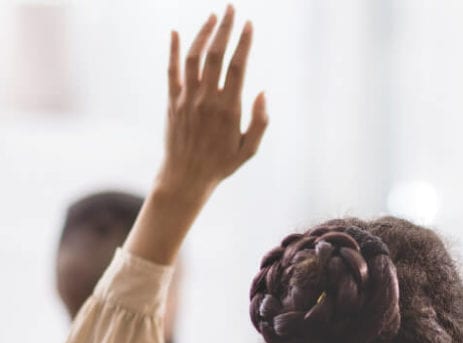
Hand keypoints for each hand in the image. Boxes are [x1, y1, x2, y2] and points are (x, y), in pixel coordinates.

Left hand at [125, 6, 268, 265]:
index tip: (250, 24)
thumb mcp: (250, 149)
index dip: (244, 43)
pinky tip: (174, 32)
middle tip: (232, 8)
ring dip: (202, 33)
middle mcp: (206, 98)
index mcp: (229, 109)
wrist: (185, 177)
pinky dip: (172, 49)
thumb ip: (260, 121)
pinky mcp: (172, 101)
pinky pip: (171, 70)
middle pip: (215, 54)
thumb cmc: (222, 164)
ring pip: (193, 57)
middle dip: (225, 28)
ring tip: (213, 16)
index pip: (237, 67)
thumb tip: (262, 92)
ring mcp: (186, 98)